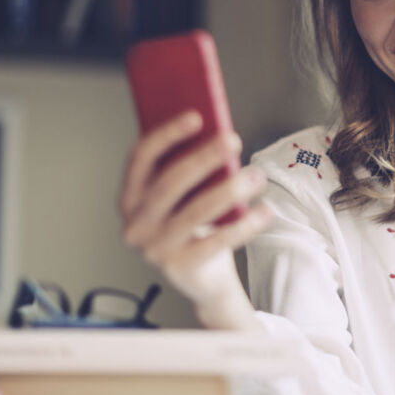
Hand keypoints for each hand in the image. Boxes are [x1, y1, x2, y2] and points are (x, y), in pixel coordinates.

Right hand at [118, 111, 271, 328]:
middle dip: (203, 158)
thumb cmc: (193, 225)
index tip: (196, 116)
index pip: (140, 158)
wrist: (202, 278)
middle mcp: (135, 224)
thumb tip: (216, 132)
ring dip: (230, 190)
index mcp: (130, 197)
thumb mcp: (184, 196)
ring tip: (258, 175)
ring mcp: (154, 250)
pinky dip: (244, 225)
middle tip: (232, 139)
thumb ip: (188, 167)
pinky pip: (216, 242)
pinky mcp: (180, 269)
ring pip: (196, 212)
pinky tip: (264, 210)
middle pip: (170, 183)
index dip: (166, 135)